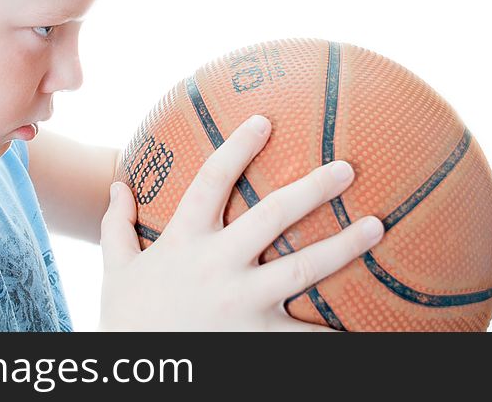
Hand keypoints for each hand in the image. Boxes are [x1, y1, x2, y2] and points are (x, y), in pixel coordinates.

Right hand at [99, 114, 384, 330]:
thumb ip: (115, 226)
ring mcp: (242, 302)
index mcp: (184, 240)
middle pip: (272, 215)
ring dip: (344, 246)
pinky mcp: (258, 338)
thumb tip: (117, 185)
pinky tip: (368, 323)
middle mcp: (217, 264)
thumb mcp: (115, 269)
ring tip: (377, 226)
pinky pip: (305, 335)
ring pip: (302, 268)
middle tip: (347, 169)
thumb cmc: (127, 319)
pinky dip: (335, 331)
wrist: (139, 373)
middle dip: (312, 188)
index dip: (238, 147)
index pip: (211, 180)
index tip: (264, 119)